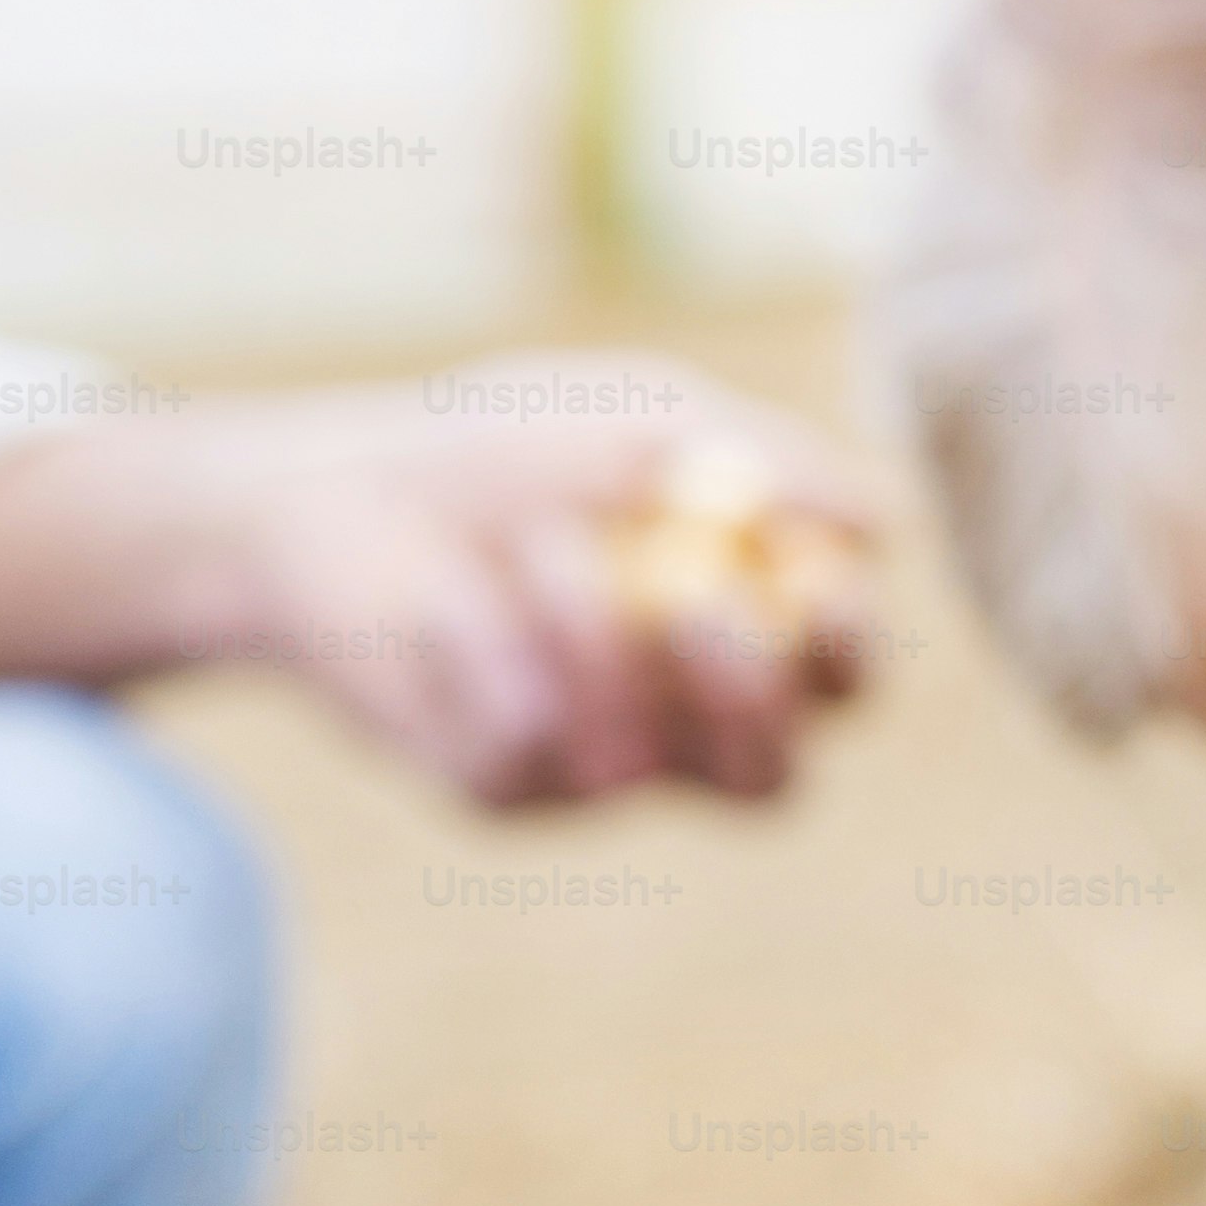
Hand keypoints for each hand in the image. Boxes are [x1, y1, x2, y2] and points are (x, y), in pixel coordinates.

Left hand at [222, 356, 879, 804]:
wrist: (322, 495)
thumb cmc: (502, 449)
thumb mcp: (641, 418)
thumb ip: (764, 459)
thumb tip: (883, 519)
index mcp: (741, 645)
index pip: (835, 688)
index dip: (848, 653)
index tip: (822, 584)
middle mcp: (680, 730)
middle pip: (769, 779)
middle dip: (752, 704)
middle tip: (703, 608)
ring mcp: (590, 771)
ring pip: (643, 764)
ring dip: (596, 641)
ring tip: (542, 539)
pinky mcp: (497, 788)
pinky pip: (525, 745)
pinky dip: (489, 647)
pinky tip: (442, 589)